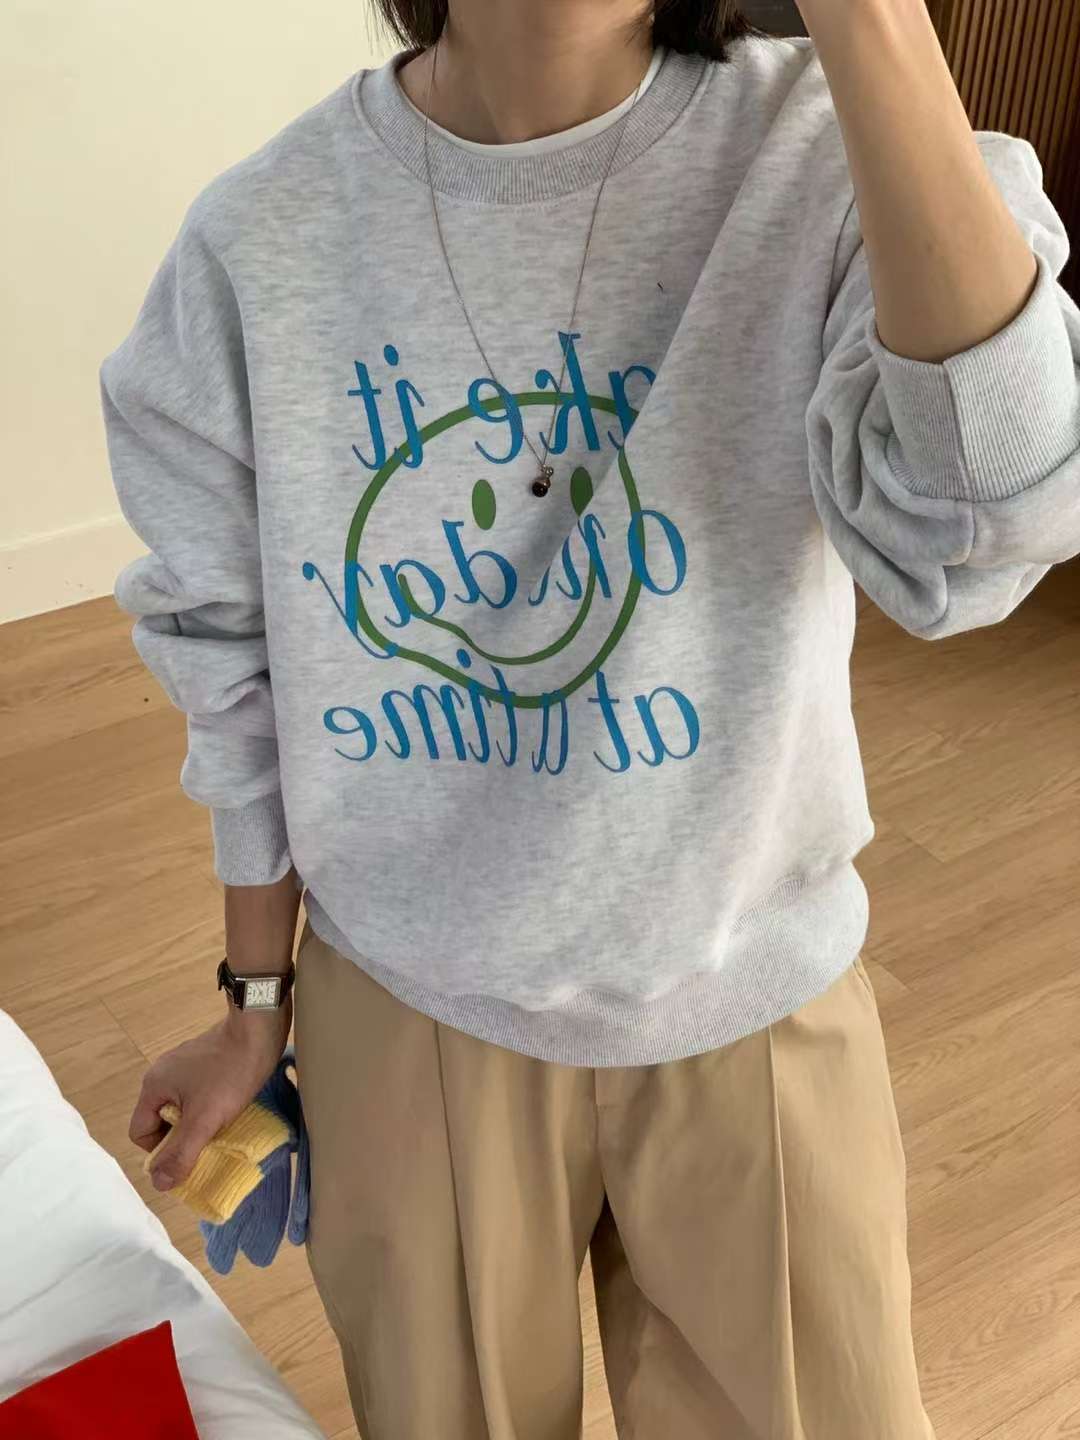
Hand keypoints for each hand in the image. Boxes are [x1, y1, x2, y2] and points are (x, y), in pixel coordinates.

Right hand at [129, 1003, 291, 1191]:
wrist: (260, 1028)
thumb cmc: (231, 1072)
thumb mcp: (205, 1120)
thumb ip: (181, 1152)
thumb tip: (160, 1183)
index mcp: (153, 1086)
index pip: (140, 1132)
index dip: (160, 1151)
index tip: (188, 1155)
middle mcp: (163, 1073)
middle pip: (161, 1121)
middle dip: (182, 1138)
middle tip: (208, 1145)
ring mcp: (185, 1065)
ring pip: (183, 1108)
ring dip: (199, 1123)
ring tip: (222, 1128)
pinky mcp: (206, 1060)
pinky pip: (199, 1094)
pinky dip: (211, 1106)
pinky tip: (231, 1108)